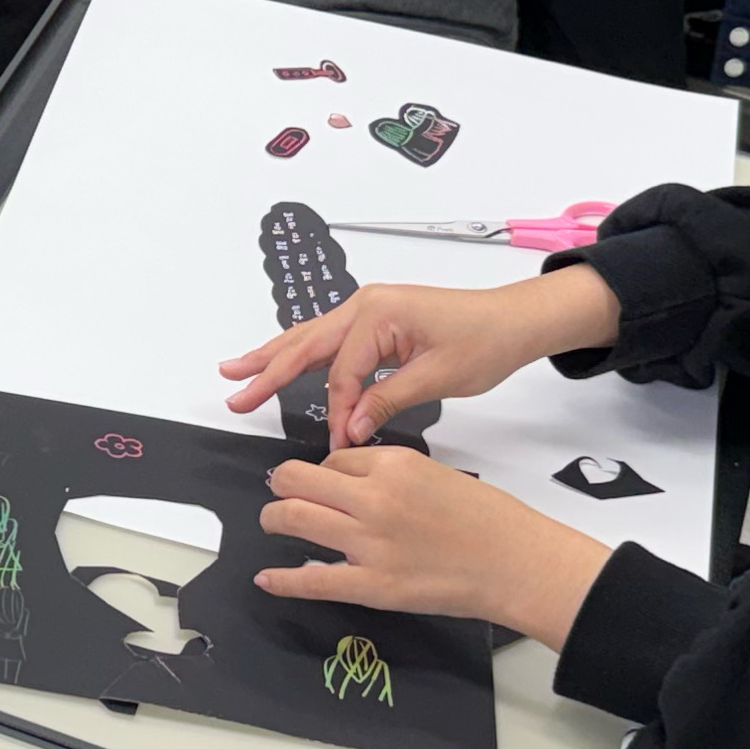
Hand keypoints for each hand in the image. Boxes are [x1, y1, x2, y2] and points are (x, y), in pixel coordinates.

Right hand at [222, 270, 616, 444]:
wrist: (515, 319)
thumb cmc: (485, 340)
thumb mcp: (438, 376)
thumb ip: (388, 400)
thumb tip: (350, 427)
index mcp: (379, 314)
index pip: (342, 373)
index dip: (338, 412)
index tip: (339, 443)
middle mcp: (366, 306)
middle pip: (306, 345)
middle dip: (267, 371)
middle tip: (234, 394)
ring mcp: (368, 310)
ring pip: (310, 338)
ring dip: (273, 356)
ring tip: (235, 370)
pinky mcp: (375, 320)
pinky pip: (328, 339)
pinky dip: (301, 353)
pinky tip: (280, 360)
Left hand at [258, 447, 612, 646]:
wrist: (517, 563)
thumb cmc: (490, 520)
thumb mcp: (437, 474)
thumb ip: (391, 476)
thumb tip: (349, 484)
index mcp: (394, 465)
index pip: (333, 458)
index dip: (325, 471)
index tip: (325, 483)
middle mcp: (374, 498)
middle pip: (295, 479)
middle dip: (281, 485)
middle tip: (281, 495)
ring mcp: (369, 543)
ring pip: (291, 518)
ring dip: (273, 519)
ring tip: (273, 524)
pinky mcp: (373, 586)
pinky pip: (311, 579)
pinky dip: (282, 579)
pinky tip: (267, 578)